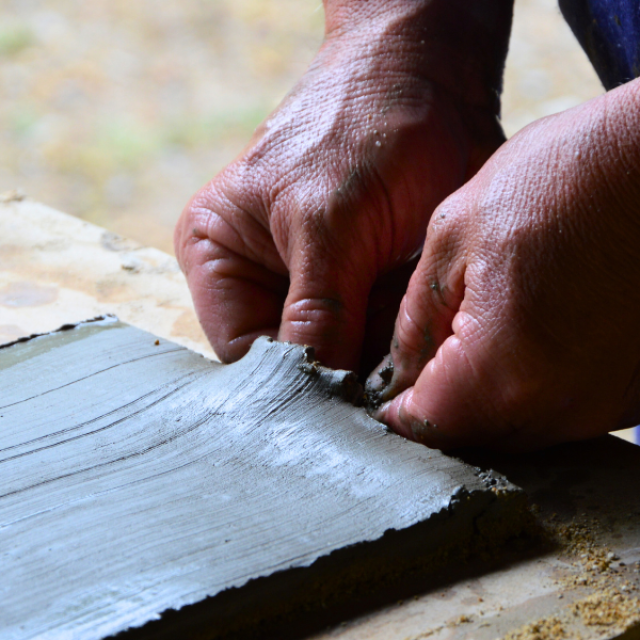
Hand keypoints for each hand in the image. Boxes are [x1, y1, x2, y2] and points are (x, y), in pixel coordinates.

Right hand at [174, 0, 510, 371]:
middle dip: (338, 377)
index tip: (344, 407)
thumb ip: (317, 311)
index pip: (244, 355)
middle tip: (382, 394)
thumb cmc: (362, 127)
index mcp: (218, 259)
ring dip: (373, 361)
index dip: (292, 387)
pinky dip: (399, 344)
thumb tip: (318, 403)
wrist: (426, 80)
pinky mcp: (362, 288)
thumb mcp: (329, 220)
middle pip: (291, 363)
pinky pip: (376, 340)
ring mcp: (315, 287)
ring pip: (338, 357)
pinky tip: (420, 331)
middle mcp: (260, 281)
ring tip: (406, 351)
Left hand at [368, 79, 639, 450]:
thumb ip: (415, 321)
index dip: (399, 410)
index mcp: (507, 368)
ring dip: (484, 403)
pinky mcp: (632, 390)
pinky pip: (561, 413)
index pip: (429, 424)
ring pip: (519, 430)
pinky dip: (529, 391)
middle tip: (423, 371)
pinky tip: (524, 345)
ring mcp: (606, 403)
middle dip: (440, 409)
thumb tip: (400, 374)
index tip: (387, 395)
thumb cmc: (561, 180)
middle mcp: (565, 405)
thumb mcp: (454, 236)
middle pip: (475, 439)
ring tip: (471, 351)